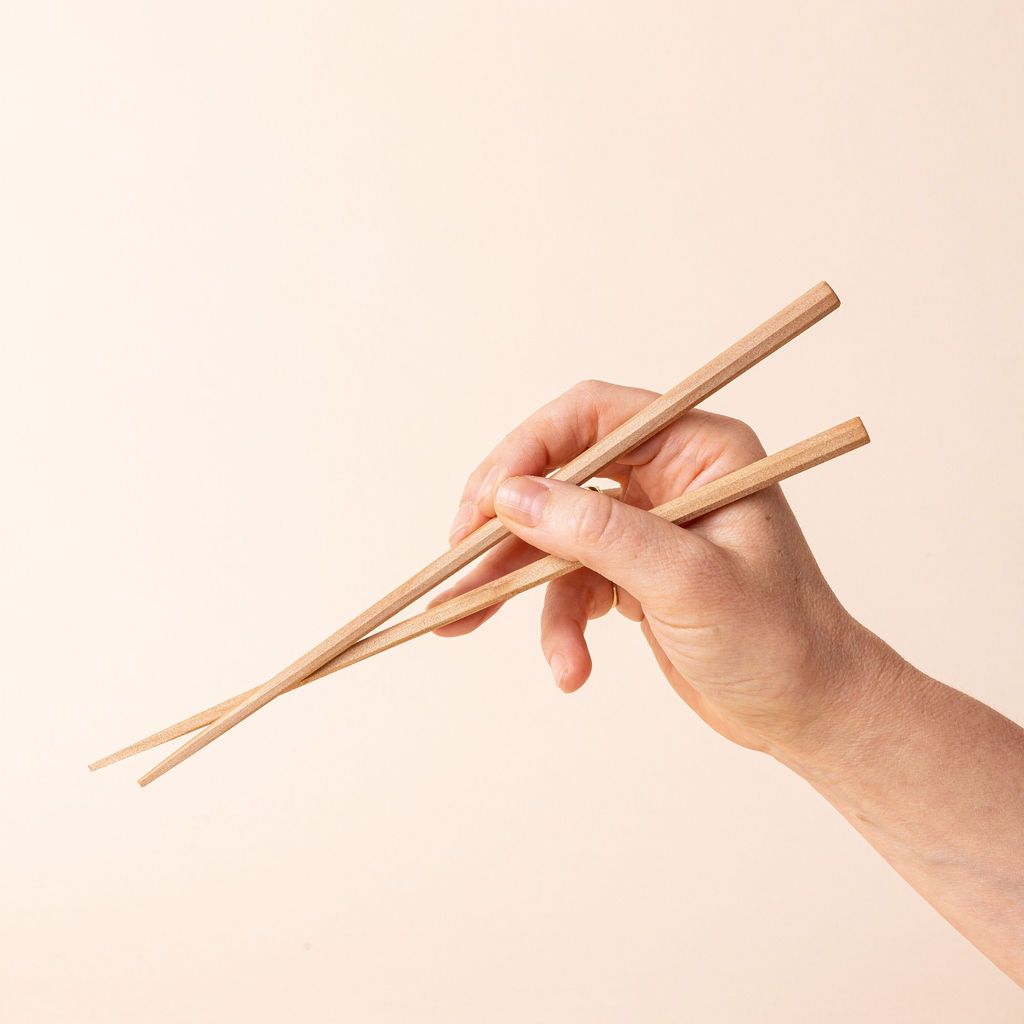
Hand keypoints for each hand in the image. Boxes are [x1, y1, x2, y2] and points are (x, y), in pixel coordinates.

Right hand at [434, 380, 877, 755]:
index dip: (528, 448)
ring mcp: (646, 525)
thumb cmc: (777, 641)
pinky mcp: (631, 571)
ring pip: (553, 535)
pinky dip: (556, 624)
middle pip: (559, 474)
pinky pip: (568, 582)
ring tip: (461, 626)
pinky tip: (568, 669)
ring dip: (513, 585)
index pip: (593, 416)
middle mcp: (668, 476)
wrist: (808, 712)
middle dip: (504, 523)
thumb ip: (598, 534)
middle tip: (456, 557)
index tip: (484, 500)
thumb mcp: (686, 582)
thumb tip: (510, 497)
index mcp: (697, 449)